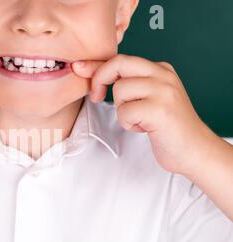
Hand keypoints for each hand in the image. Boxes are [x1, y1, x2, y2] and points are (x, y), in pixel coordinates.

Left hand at [71, 54, 217, 175]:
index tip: (78, 68)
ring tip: (139, 120)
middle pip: (119, 63)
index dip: (96, 64)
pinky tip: (145, 128)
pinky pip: (124, 112)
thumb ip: (129, 84)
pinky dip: (128, 124)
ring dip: (122, 110)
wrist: (194, 150)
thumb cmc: (167, 128)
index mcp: (160, 70)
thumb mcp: (149, 98)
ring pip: (120, 90)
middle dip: (100, 79)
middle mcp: (164, 75)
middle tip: (97, 97)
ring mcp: (164, 90)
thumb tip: (93, 74)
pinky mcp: (160, 109)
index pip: (122, 59)